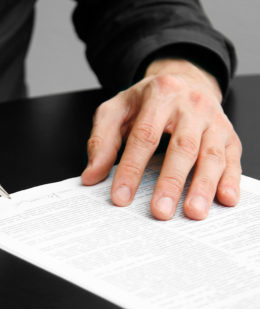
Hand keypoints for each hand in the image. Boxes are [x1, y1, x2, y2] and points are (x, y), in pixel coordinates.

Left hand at [81, 59, 241, 219]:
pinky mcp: (229, 134)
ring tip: (192, 213)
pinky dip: (231, 180)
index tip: (121, 197)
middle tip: (160, 212)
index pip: (144, 136)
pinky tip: (225, 199)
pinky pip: (233, 158)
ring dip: (202, 187)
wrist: (183, 79)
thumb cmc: (146, 100)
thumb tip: (91, 176)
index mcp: (159, 95)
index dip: (131, 169)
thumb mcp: (116, 110)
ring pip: (211, 155)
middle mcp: (191, 105)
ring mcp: (214, 119)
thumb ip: (101, 141)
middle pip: (182, 147)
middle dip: (171, 182)